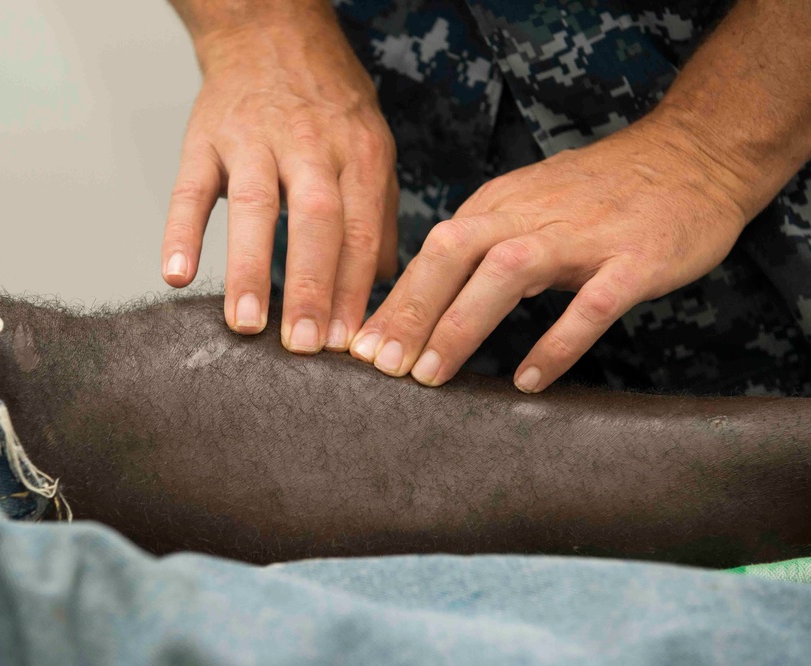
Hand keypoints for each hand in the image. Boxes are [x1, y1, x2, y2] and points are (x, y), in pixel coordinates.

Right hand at [161, 10, 397, 352]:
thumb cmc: (324, 98)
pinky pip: (190, 187)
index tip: (351, 344)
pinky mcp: (206, 137)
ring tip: (247, 324)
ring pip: (254, 206)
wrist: (269, 29)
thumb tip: (385, 282)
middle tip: (306, 346)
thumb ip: (376, 211)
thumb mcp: (369, 143)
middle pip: (316, 221)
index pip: (360, 232)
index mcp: (357, 153)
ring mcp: (254, 139)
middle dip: (312, 287)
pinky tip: (176, 274)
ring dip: (250, 268)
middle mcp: (310, 145)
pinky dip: (181, 230)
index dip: (357, 291)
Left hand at [348, 112, 752, 391]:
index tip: (359, 350)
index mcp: (497, 206)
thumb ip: (485, 252)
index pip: (431, 254)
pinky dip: (556, 342)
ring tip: (431, 376)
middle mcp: (528, 214)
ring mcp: (582, 235)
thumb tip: (437, 305)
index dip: (393, 300)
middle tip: (381, 367)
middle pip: (452, 254)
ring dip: (462, 323)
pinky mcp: (634, 259)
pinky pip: (590, 304)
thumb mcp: (528, 211)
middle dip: (410, 310)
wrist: (693, 156)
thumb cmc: (599, 195)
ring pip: (507, 272)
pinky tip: (530, 380)